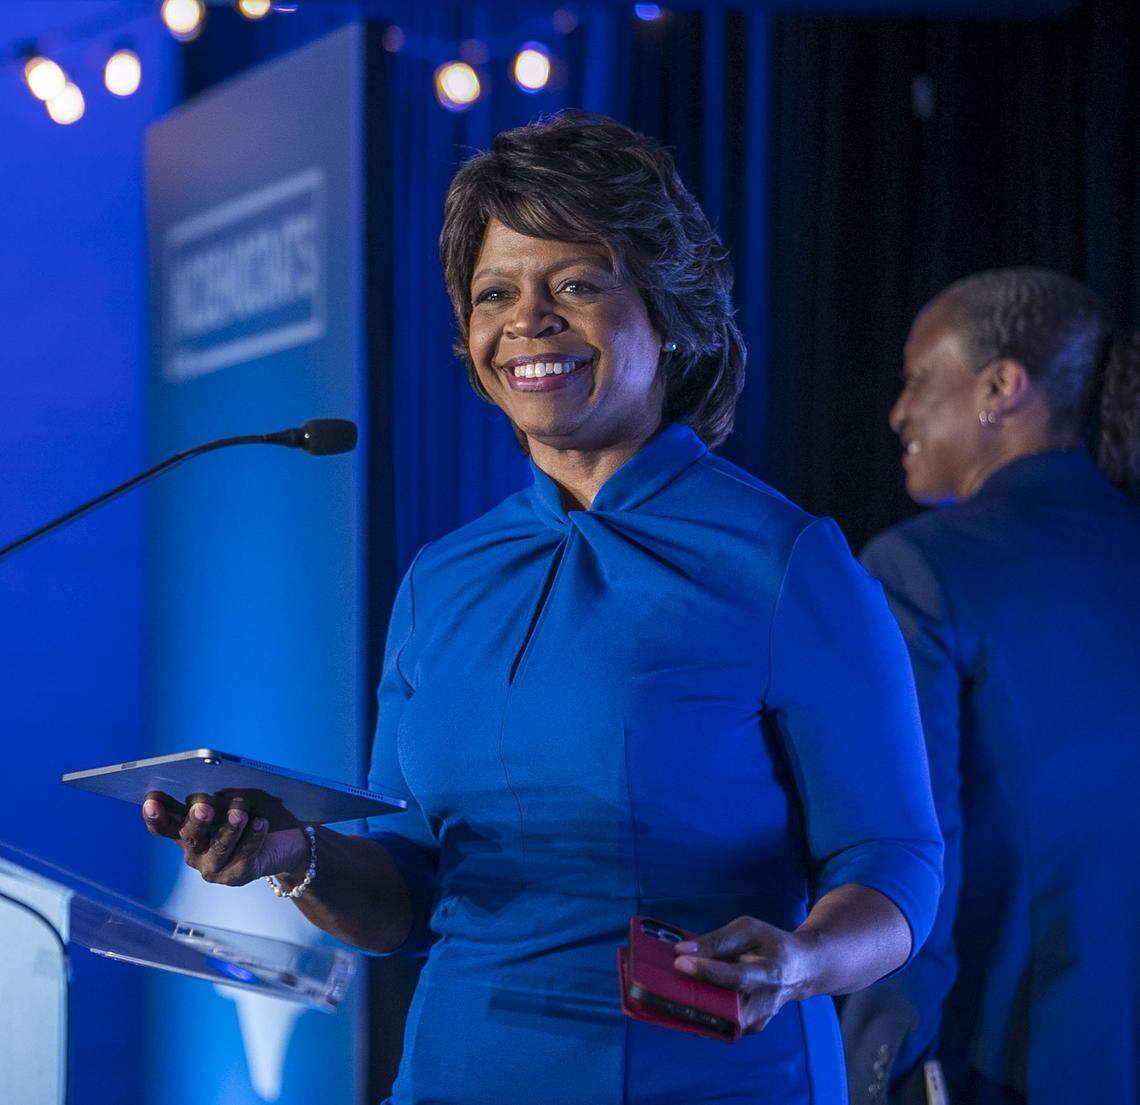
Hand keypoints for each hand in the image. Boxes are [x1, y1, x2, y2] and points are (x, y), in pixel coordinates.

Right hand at [141, 791, 308, 886]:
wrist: (286, 839)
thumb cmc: (255, 810)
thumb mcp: (238, 798)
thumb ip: (223, 795)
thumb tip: (219, 786)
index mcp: (187, 828)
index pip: (163, 825)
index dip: (154, 814)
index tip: (152, 799)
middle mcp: (194, 850)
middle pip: (189, 835)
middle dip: (196, 819)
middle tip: (203, 806)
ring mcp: (213, 866)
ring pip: (218, 847)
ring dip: (229, 828)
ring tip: (239, 813)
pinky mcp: (237, 875)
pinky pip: (244, 855)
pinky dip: (253, 837)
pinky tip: (261, 822)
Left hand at [672, 915, 821, 1033]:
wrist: (801, 970)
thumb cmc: (771, 944)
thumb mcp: (749, 929)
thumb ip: (717, 940)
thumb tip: (681, 951)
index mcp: (769, 972)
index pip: (736, 976)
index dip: (707, 970)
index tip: (679, 962)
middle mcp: (764, 1004)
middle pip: (722, 1006)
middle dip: (690, 997)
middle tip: (660, 984)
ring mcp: (756, 1022)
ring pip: (716, 1020)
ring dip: (688, 1007)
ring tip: (663, 992)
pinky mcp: (747, 1029)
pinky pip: (717, 1023)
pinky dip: (696, 1012)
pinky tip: (678, 998)